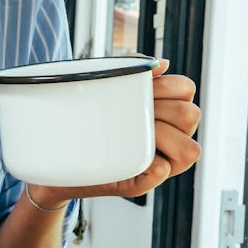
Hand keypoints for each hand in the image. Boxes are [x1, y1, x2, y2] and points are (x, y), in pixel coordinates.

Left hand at [27, 58, 201, 208]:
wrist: (57, 158)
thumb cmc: (87, 122)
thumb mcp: (106, 91)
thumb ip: (131, 72)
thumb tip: (160, 64)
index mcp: (167, 111)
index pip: (185, 89)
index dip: (166, 84)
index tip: (141, 88)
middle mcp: (173, 137)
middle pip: (190, 114)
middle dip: (161, 109)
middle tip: (130, 113)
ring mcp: (161, 163)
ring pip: (189, 149)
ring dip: (161, 135)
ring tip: (131, 133)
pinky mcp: (141, 183)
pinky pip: (159, 172)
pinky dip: (149, 164)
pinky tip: (129, 157)